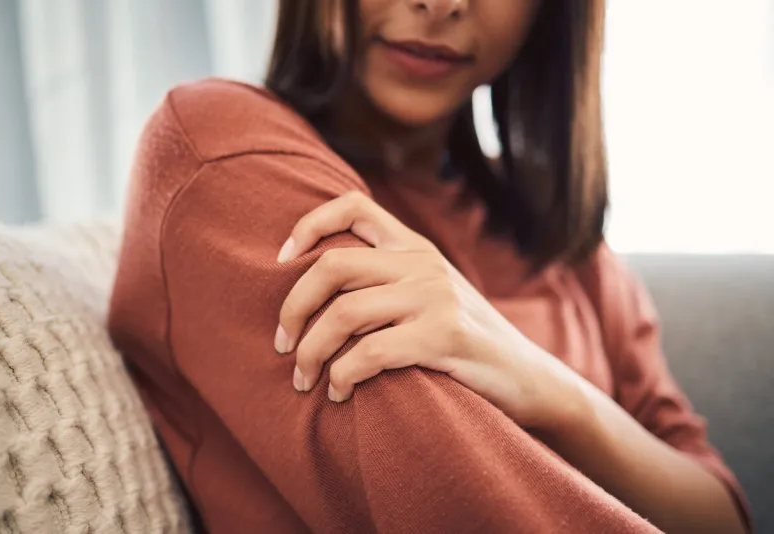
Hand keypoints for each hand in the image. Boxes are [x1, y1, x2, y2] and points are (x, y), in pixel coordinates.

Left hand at [275, 191, 585, 430]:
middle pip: (332, 265)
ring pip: (343, 314)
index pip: (353, 205)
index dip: (308, 224)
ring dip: (310, 353)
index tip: (281, 260)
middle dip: (292, 307)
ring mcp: (435, 297)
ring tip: (304, 380)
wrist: (526, 376)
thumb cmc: (463, 341)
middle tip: (282, 345)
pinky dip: (341, 377)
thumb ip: (388, 280)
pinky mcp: (443, 336)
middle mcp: (422, 263)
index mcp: (415, 247)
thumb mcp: (430, 294)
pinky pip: (368, 354)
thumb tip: (317, 293)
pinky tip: (340, 394)